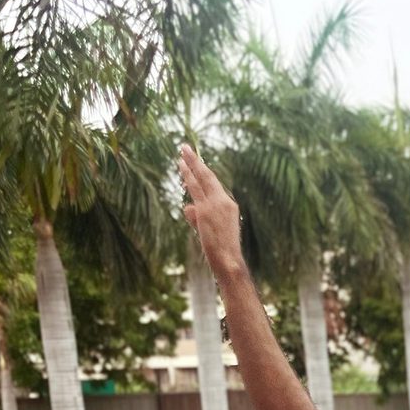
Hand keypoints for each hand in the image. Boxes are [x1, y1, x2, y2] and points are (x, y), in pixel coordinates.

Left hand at [178, 143, 245, 275]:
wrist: (229, 261)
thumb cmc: (222, 251)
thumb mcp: (210, 230)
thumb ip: (198, 216)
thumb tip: (188, 207)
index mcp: (229, 205)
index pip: (213, 186)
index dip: (202, 173)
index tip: (194, 164)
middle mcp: (224, 201)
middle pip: (207, 176)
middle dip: (195, 161)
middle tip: (185, 147)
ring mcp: (215, 204)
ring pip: (199, 181)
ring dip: (188, 166)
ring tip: (180, 154)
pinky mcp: (205, 210)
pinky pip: (193, 191)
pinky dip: (187, 179)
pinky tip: (181, 165)